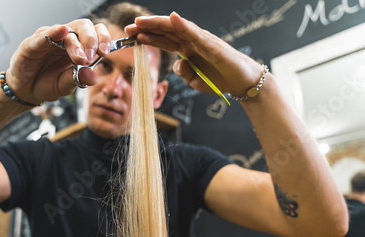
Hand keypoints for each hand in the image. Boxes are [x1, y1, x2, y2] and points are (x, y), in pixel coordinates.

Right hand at [6, 19, 111, 104]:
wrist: (26, 91)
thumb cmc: (47, 84)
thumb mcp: (66, 86)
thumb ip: (79, 79)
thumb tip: (94, 77)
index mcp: (78, 47)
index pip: (95, 33)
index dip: (103, 39)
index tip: (105, 52)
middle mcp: (65, 39)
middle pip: (83, 27)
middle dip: (91, 40)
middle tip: (91, 57)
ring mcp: (49, 39)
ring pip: (67, 31)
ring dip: (76, 43)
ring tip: (79, 58)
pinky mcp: (32, 43)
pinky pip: (43, 35)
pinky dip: (53, 33)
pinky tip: (60, 31)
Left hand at [125, 12, 263, 96]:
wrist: (243, 82)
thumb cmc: (221, 79)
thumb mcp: (195, 81)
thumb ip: (184, 72)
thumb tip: (176, 64)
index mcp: (187, 49)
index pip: (163, 40)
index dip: (146, 37)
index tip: (130, 35)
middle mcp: (192, 42)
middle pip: (166, 32)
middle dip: (147, 28)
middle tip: (128, 27)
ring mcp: (202, 41)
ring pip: (177, 29)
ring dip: (159, 24)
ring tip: (142, 21)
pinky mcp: (212, 46)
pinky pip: (195, 35)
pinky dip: (184, 26)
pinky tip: (172, 19)